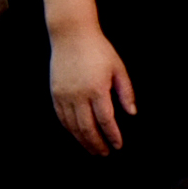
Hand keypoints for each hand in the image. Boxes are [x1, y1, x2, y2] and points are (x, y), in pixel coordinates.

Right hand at [51, 22, 135, 155]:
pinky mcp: (55, 93)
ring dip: (83, 141)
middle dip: (97, 144)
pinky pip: (62, 118)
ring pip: (73, 127)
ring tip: (93, 149)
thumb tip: (131, 113)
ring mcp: (65, 95)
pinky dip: (70, 130)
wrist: (72, 35)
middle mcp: (79, 96)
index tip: (118, 145)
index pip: (106, 121)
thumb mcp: (118, 68)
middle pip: (87, 128)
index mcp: (97, 89)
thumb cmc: (99, 50)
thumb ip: (126, 92)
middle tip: (105, 153)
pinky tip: (78, 135)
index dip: (112, 136)